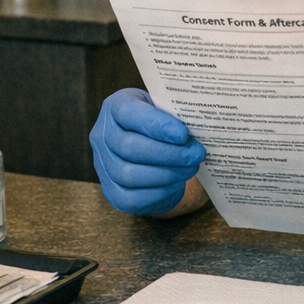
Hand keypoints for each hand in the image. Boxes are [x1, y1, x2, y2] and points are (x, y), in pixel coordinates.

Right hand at [89, 89, 206, 215]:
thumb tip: (201, 122)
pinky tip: (177, 182)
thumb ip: (175, 111)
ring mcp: (103, 165)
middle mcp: (102, 135)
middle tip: (196, 154)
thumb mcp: (165, 107)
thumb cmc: (161, 122)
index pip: (128, 113)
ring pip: (129, 174)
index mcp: (115, 106)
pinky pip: (132, 197)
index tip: (183, 134)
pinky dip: (159, 191)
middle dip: (168, 154)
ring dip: (166, 173)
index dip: (156, 125)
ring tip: (190, 167)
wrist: (150, 147)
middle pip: (129, 147)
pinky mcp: (112, 192)